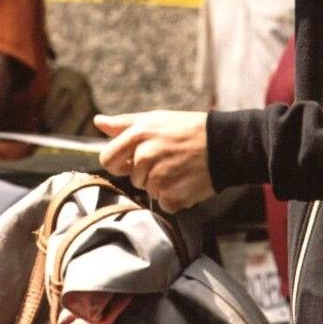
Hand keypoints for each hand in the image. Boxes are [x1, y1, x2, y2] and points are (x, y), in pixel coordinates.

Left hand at [94, 110, 215, 211]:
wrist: (225, 145)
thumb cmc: (188, 130)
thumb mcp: (155, 120)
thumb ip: (123, 124)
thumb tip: (98, 122)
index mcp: (138, 135)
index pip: (107, 159)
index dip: (119, 163)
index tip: (133, 161)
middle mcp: (145, 156)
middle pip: (131, 178)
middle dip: (145, 174)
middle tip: (167, 161)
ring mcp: (159, 177)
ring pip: (148, 191)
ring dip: (162, 185)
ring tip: (179, 169)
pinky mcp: (173, 196)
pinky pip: (164, 203)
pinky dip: (175, 198)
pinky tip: (187, 182)